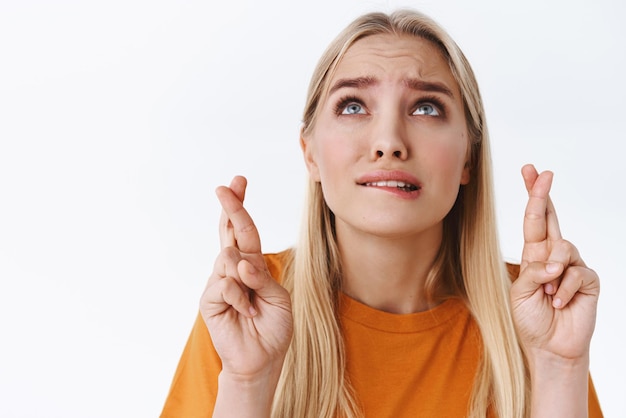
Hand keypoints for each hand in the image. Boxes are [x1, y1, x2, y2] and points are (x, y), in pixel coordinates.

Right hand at [200, 176, 292, 380]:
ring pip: (229, 259)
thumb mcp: (278, 297)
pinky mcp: (209, 299)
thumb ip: (261, 276)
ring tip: (253, 301)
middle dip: (231, 208)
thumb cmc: (273, 327)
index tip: (238, 181)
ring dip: (247, 277)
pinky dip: (241, 298)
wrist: (262, 359)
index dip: (240, 206)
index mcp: (251, 264)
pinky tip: (246, 312)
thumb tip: (240, 262)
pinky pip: (225, 285)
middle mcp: (233, 269)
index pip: (245, 230)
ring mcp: (219, 282)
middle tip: (225, 188)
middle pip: (230, 231)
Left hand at [510, 164, 599, 361]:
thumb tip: (554, 261)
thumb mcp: (520, 292)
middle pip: (551, 218)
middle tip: (543, 172)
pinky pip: (575, 273)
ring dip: (551, 272)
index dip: (533, 195)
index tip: (530, 171)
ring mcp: (572, 266)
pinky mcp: (588, 279)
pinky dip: (563, 290)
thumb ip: (533, 271)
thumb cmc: (531, 319)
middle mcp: (553, 255)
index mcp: (533, 255)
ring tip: (547, 294)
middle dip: (543, 194)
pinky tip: (559, 303)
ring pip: (563, 248)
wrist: (549, 347)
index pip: (534, 220)